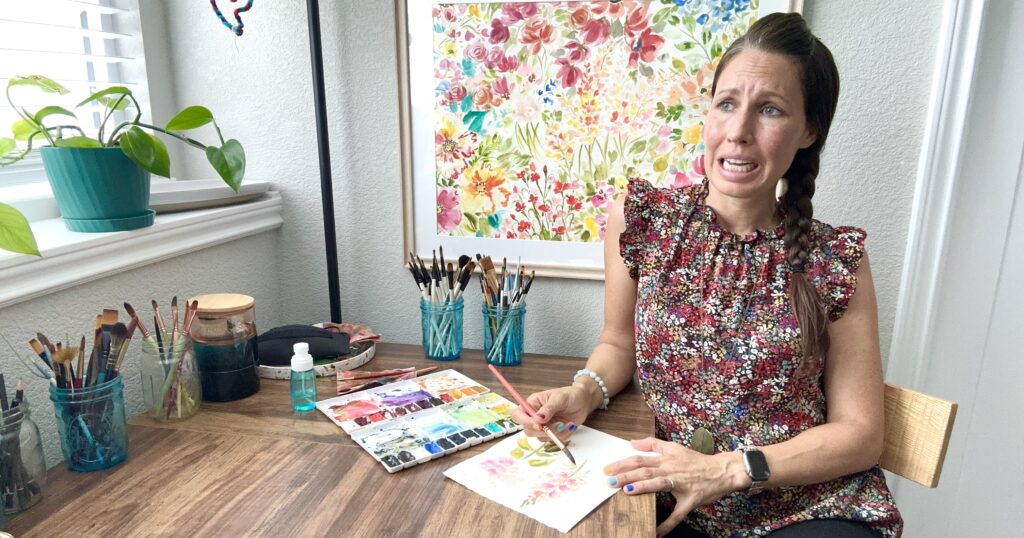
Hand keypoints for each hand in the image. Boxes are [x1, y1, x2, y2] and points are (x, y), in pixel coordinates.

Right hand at [509, 385, 591, 440]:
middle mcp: (535, 416)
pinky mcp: (552, 433)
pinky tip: (569, 425)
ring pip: (541, 437)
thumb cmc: (569, 395)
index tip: (538, 424)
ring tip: (566, 423)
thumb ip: (548, 409)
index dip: (524, 421)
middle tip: (556, 425)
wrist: (582, 402)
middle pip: (528, 430)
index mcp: (532, 404)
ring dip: (555, 433)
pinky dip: (563, 435)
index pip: (518, 415)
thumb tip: (538, 419)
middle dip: (542, 431)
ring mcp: (543, 426)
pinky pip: (553, 440)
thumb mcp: (559, 398)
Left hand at [604, 437, 747, 536]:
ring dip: (641, 487)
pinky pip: (678, 513)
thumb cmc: (697, 460)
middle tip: (610, 481)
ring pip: (658, 483)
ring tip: (626, 491)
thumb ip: (653, 444)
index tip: (607, 469)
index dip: (623, 464)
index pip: (640, 459)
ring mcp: (680, 484)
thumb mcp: (675, 447)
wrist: (723, 470)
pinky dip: (667, 524)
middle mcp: (671, 469)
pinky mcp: (690, 499)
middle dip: (626, 475)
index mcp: (666, 459)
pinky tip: (657, 532)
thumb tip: (632, 442)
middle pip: (645, 470)